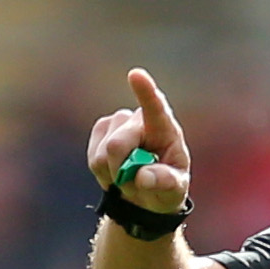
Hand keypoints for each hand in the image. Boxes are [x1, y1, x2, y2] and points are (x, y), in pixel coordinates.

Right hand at [86, 68, 190, 213]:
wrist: (147, 194)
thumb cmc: (167, 186)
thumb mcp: (175, 190)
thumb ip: (164, 182)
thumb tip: (142, 176)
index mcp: (164, 127)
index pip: (155, 107)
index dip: (145, 91)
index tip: (136, 74)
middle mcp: (139, 119)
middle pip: (117, 145)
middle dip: (122, 171)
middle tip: (136, 184)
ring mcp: (117, 122)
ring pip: (103, 156)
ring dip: (114, 175)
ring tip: (129, 178)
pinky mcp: (101, 130)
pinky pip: (94, 160)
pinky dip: (104, 174)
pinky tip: (116, 173)